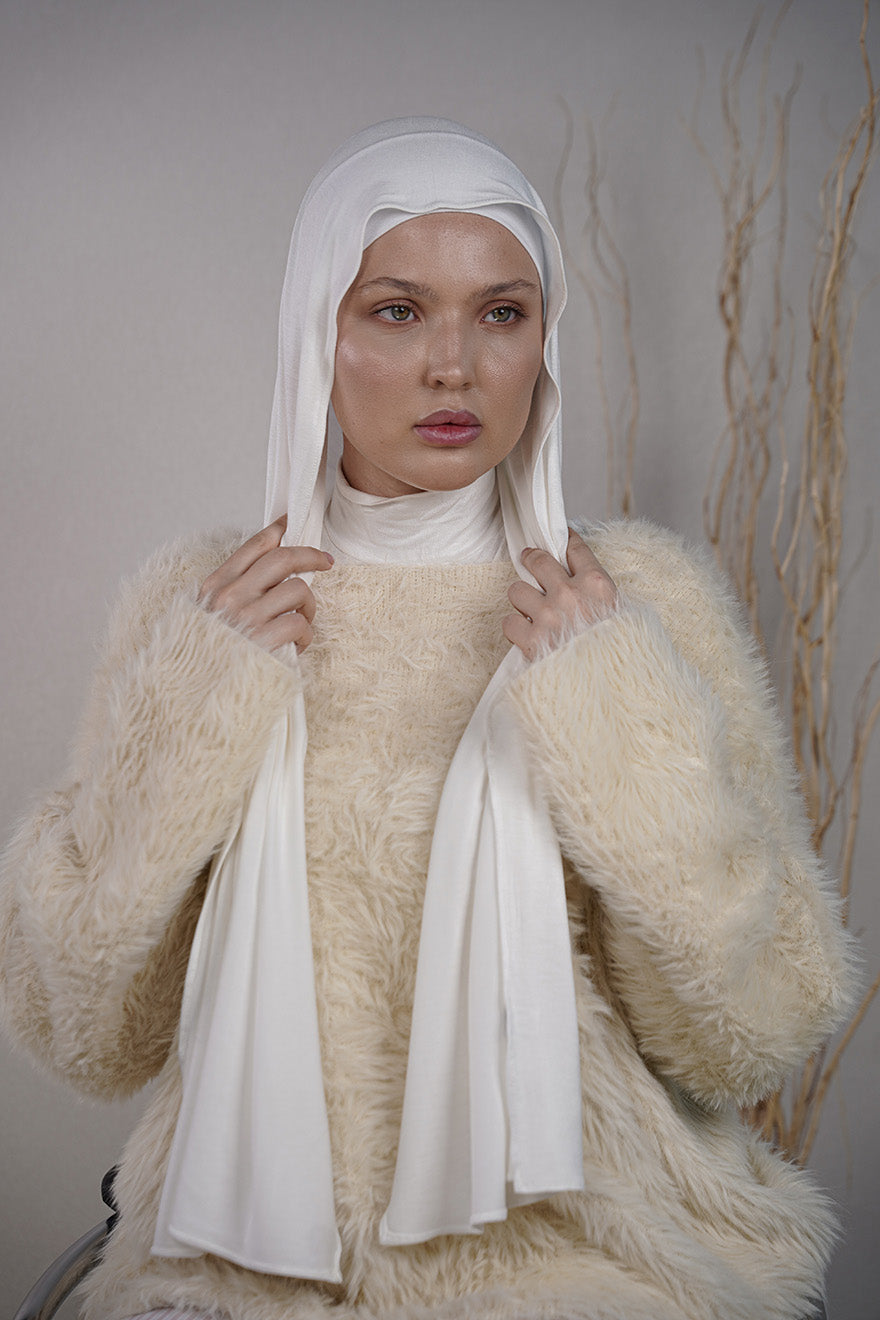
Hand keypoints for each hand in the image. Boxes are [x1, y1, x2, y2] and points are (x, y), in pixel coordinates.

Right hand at [198, 516, 332, 652]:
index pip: (254, 546)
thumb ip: (236, 589)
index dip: (279, 531)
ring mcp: (247, 619)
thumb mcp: (210, 615)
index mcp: (215, 588)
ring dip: (307, 607)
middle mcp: (230, 598)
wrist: (194, 696)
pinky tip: (295, 647)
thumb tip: (270, 558)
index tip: (293, 525)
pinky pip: (300, 624)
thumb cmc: (210, 656)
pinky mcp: (264, 642)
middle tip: (326, 562)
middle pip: (282, 559)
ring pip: (298, 590)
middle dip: (310, 557)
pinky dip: (305, 636)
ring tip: (300, 624)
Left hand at [503, 529, 617, 661]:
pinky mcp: (531, 641)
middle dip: (530, 559)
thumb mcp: (627, 617)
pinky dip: (514, 628)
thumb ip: (603, 597)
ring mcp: (548, 617)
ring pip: (517, 589)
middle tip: (528, 560)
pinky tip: (525, 634)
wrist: (613, 693)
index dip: (563, 538)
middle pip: (538, 561)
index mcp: (598, 586)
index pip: (575, 548)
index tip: (558, 535)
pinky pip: (508, 621)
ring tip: (530, 610)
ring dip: (521, 599)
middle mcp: (571, 595)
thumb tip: (586, 583)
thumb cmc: (621, 655)